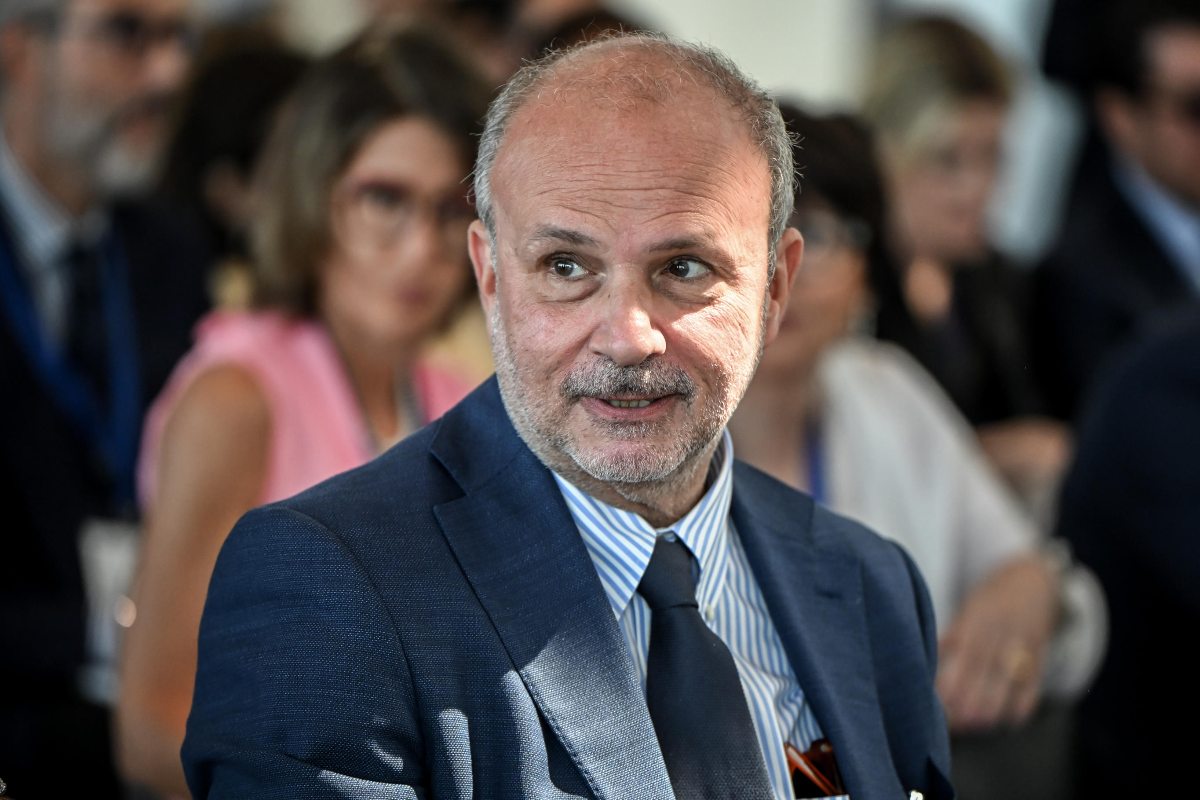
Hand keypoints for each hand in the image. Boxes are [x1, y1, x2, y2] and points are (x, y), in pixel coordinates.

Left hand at [936, 555, 1058, 732]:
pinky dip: (1020, 706)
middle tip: (949, 722)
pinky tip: (1004, 721)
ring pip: (1006, 682)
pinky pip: (1033, 685)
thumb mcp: (966, 609)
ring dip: (989, 707)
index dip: (948, 679)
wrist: (1033, 580)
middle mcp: (1001, 630)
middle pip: (984, 671)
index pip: (961, 652)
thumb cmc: (987, 600)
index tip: (932, 700)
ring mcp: (1023, 643)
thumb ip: (950, 636)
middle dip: (966, 699)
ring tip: (971, 725)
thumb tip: (921, 661)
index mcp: (977, 617)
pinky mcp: (1040, 656)